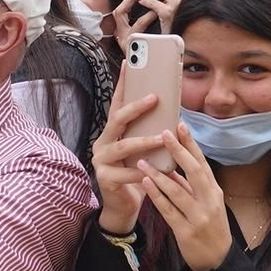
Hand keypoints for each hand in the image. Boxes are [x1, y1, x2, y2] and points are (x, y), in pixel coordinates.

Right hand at [91, 82, 173, 233]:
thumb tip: (169, 112)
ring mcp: (101, 161)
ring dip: (144, 140)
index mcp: (111, 133)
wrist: (123, 206)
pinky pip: (127, 173)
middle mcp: (102, 143)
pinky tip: (158, 169)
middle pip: (117, 120)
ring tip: (162, 136)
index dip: (122, 85)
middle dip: (135, 107)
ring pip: (122, 147)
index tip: (129, 65)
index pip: (116, 104)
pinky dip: (144, 171)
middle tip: (154, 97)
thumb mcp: (142, 150)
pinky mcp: (106, 179)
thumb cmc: (136, 173)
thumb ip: (147, 133)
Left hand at [141, 123, 233, 270]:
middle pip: (194, 172)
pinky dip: (157, 196)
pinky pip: (168, 210)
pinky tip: (145, 184)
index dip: (191, 144)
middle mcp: (209, 202)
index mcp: (214, 191)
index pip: (202, 163)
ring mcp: (198, 217)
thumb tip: (174, 163)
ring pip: (178, 191)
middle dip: (178, 151)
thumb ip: (192, 185)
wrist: (217, 261)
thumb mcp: (207, 203)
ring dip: (159, 174)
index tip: (180, 124)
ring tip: (142, 160)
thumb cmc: (210, 227)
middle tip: (163, 132)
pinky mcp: (186, 232)